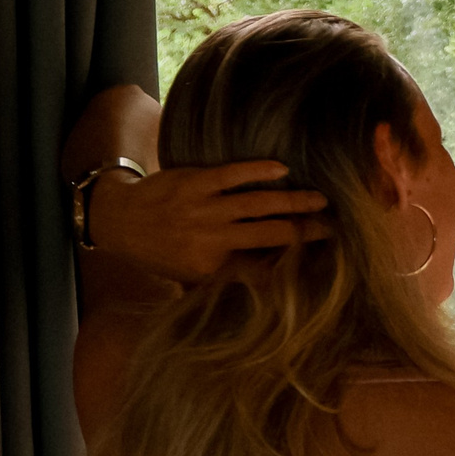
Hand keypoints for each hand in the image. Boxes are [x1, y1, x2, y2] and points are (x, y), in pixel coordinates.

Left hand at [88, 161, 329, 283]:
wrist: (118, 220)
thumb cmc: (159, 253)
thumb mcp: (190, 278)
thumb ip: (226, 279)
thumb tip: (270, 286)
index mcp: (212, 269)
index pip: (263, 270)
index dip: (295, 267)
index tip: (324, 266)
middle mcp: (211, 240)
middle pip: (271, 235)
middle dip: (307, 232)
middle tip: (336, 227)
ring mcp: (203, 209)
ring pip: (258, 204)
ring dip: (294, 201)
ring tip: (322, 199)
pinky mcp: (195, 182)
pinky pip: (233, 174)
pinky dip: (259, 171)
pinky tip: (283, 169)